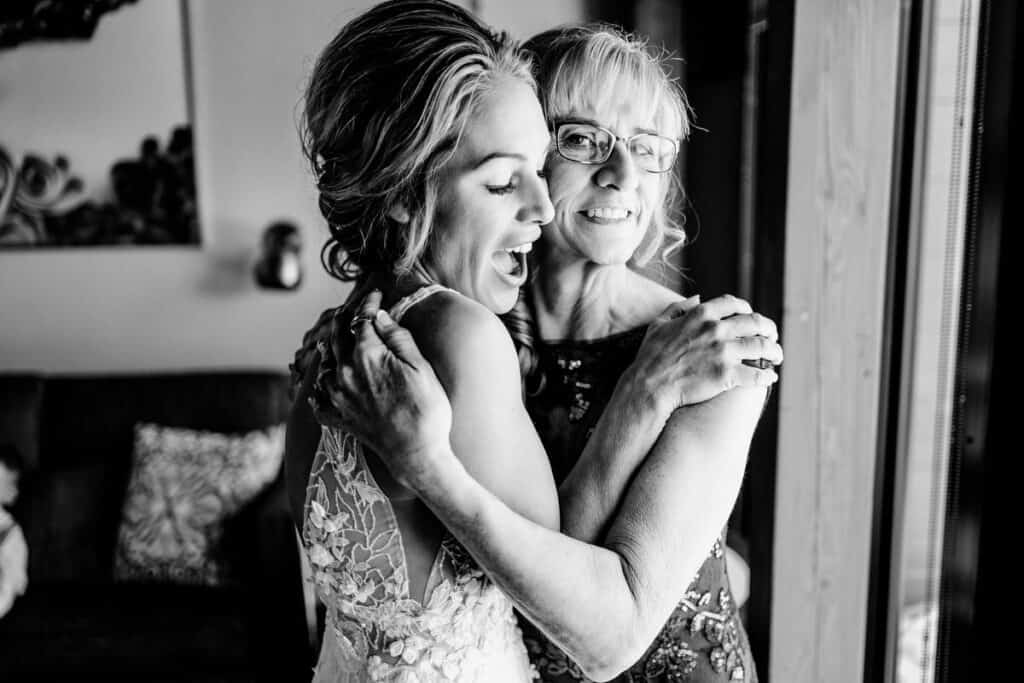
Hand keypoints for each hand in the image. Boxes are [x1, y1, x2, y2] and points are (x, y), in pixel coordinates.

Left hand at [311, 290, 453, 488]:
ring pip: (324, 362)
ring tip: (336, 338)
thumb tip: (379, 316)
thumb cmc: (427, 410)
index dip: (368, 302)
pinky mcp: (338, 417)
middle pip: (336, 336)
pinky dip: (318, 386)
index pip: (361, 318)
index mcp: (366, 356)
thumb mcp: (420, 367)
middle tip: (353, 309)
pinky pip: (317, 397)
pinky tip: (323, 382)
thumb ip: (398, 338)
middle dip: (344, 318)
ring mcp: (337, 397)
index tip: (376, 293)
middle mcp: (344, 373)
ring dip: (330, 347)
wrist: (417, 455)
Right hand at [630, 294, 782, 412]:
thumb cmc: (650, 357)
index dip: (747, 309)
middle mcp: (716, 330)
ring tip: (777, 356)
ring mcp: (723, 352)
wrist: (649, 387)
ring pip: (762, 347)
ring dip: (774, 351)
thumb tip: (696, 298)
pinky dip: (767, 375)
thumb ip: (677, 308)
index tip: (751, 316)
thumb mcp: (658, 325)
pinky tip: (771, 377)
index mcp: (701, 315)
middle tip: (773, 336)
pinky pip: (757, 374)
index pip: (735, 304)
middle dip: (769, 328)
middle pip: (755, 322)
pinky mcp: (727, 375)